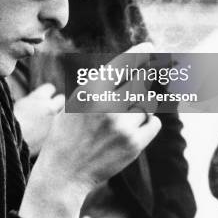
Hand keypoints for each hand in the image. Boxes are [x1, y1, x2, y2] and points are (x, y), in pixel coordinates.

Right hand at [19, 44, 161, 217]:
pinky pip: (154, 123)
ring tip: (118, 122)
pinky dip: (147, 124)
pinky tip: (130, 131)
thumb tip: (128, 69)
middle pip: (139, 83)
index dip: (139, 54)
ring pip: (146, 105)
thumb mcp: (74, 102)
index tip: (151, 46)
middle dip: (138, 85)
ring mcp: (122, 125)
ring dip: (138, 110)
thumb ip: (97, 85)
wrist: (63, 171)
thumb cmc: (67, 133)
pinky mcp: (134, 144)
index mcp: (90, 90)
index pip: (121, 65)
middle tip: (129, 94)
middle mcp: (107, 104)